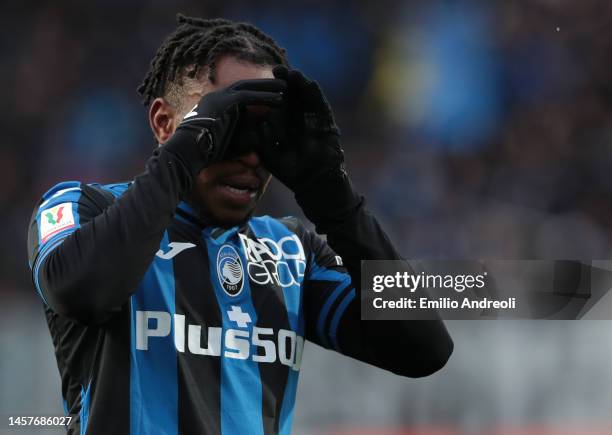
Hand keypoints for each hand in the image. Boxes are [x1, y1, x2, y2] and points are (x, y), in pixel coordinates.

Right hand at [163, 78, 285, 179]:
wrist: (187, 152)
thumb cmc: (203, 155)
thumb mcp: (226, 145)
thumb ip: (240, 141)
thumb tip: (257, 149)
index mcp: (215, 105)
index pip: (240, 94)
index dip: (257, 94)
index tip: (272, 96)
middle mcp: (216, 98)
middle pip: (245, 87)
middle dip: (265, 86)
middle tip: (283, 85)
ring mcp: (219, 98)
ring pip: (249, 88)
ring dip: (268, 88)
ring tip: (286, 88)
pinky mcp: (223, 103)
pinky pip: (248, 96)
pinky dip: (265, 97)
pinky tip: (280, 100)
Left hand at [256, 66, 345, 193]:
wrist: (313, 182)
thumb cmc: (290, 171)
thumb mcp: (270, 153)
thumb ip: (262, 140)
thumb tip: (255, 125)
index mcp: (286, 124)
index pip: (278, 103)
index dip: (271, 92)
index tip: (261, 81)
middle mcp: (300, 119)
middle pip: (293, 95)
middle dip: (285, 82)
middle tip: (276, 69)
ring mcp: (314, 119)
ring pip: (307, 97)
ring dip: (300, 84)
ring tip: (292, 73)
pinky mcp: (327, 123)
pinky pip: (321, 105)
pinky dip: (316, 95)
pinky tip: (309, 83)